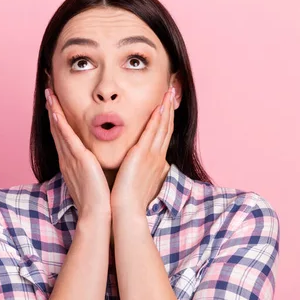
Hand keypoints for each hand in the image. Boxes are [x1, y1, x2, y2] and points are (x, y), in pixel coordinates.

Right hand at [45, 87, 111, 218]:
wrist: (97, 214)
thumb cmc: (98, 199)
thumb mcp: (93, 178)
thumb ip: (93, 166)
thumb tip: (99, 160)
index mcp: (71, 161)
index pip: (62, 134)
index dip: (57, 116)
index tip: (55, 101)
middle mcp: (67, 158)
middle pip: (56, 128)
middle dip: (52, 108)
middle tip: (48, 89)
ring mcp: (70, 158)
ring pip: (59, 129)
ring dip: (53, 111)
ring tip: (49, 93)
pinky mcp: (78, 160)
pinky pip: (67, 139)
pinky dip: (60, 125)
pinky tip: (56, 113)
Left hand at [110, 86, 175, 214]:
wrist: (127, 209)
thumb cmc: (129, 197)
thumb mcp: (138, 179)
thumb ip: (140, 168)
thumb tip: (138, 162)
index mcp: (156, 161)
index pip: (163, 134)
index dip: (166, 118)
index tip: (168, 104)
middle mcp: (157, 156)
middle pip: (166, 127)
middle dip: (169, 108)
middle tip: (172, 91)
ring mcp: (152, 155)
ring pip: (162, 126)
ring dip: (166, 108)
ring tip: (168, 92)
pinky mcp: (142, 155)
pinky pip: (151, 133)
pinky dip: (157, 119)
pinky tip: (159, 107)